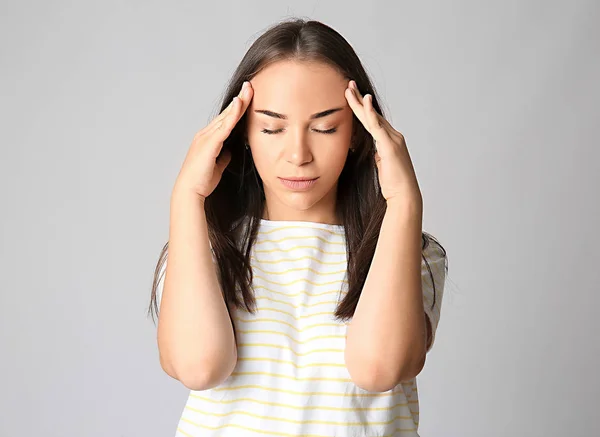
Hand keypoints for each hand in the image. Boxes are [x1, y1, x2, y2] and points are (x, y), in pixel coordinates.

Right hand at [174, 81, 253, 198]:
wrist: (190, 191)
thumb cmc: (202, 181)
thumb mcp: (217, 166)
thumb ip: (224, 156)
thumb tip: (231, 152)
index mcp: (208, 139)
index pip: (226, 120)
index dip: (237, 108)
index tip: (247, 97)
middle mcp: (205, 134)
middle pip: (226, 113)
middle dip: (239, 99)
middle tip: (250, 85)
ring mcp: (206, 137)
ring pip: (226, 116)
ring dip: (238, 103)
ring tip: (248, 89)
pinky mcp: (209, 143)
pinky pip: (224, 126)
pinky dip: (232, 115)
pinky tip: (240, 105)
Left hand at [345, 80, 421, 206]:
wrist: (404, 196)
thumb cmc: (393, 185)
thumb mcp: (382, 166)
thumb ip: (377, 155)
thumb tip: (371, 151)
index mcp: (390, 141)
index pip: (373, 121)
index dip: (362, 109)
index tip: (351, 97)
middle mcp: (393, 136)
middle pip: (372, 114)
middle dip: (359, 100)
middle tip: (348, 85)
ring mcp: (393, 139)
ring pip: (373, 117)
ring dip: (360, 102)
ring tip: (349, 89)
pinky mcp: (390, 145)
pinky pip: (377, 126)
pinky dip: (371, 113)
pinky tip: (364, 102)